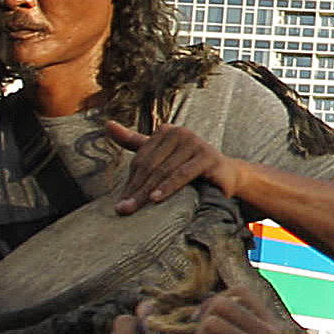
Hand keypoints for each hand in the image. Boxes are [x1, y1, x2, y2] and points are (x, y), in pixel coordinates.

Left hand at [104, 119, 240, 216]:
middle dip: (135, 189)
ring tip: (134, 208)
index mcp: (166, 131)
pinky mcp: (208, 157)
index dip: (130, 181)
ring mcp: (196, 143)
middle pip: (151, 165)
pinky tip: (156, 199)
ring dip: (147, 191)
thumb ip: (134, 142)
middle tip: (123, 209)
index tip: (120, 203)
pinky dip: (168, 187)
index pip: (141, 158)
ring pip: (164, 170)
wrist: (226, 176)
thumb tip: (107, 124)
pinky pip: (182, 174)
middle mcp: (180, 133)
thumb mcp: (161, 155)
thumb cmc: (189, 166)